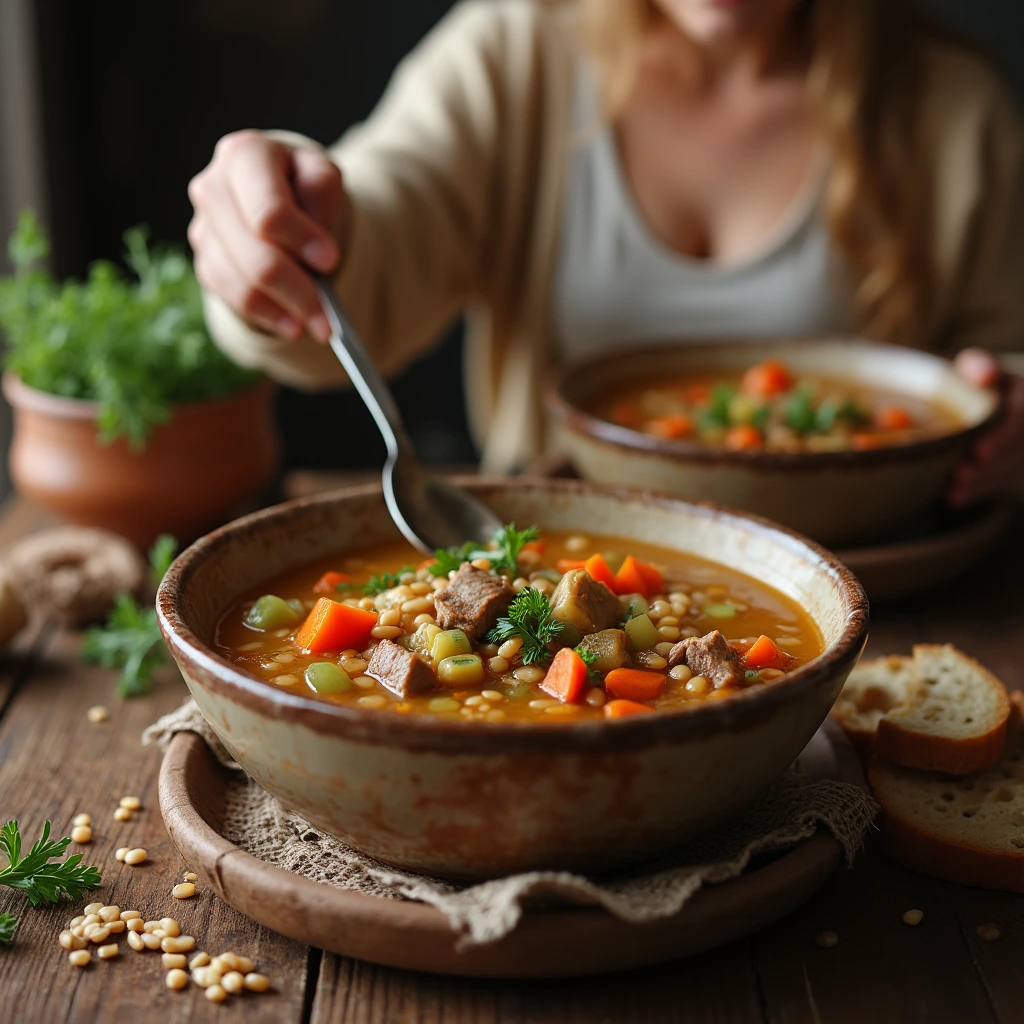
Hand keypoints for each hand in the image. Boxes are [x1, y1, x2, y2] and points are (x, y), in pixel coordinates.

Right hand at [188, 131, 347, 342]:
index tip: (330, 261)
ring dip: (283, 310)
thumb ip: (322, 199)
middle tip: (329, 318)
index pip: (268, 212)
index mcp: (245, 155)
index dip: (300, 240)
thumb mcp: (322, 177)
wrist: (279, 192)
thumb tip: (319, 256)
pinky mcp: (204, 261)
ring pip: (241, 282)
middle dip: (297, 290)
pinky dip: (266, 315)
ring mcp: (204, 227)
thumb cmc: (302, 183)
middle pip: (255, 254)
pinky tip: (292, 322)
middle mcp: (213, 188)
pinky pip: (232, 299)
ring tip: (317, 325)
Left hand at [949, 347, 1023, 505]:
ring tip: (951, 491)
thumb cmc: (986, 382)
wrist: (1010, 403)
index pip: (1020, 419)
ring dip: (983, 484)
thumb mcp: (986, 367)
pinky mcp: (1022, 467)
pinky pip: (1008, 482)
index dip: (1000, 437)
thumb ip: (981, 365)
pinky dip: (982, 491)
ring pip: (1015, 471)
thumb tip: (982, 373)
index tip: (976, 452)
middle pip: (1019, 452)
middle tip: (956, 476)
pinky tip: (955, 499)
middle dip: (989, 467)